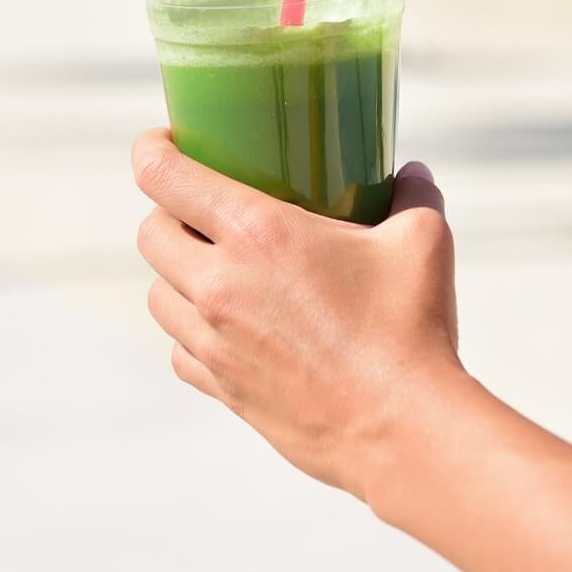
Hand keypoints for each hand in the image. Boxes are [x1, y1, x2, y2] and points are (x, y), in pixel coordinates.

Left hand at [131, 128, 462, 501]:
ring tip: (214, 269)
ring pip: (157, 294)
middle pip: (150, 233)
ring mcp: (215, 341)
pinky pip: (180, 351)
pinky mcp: (223, 387)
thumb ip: (411, 194)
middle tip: (202, 210)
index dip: (151, 149)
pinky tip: (227, 329)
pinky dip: (193, 334)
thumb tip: (411, 173)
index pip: (163, 175)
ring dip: (176, 276)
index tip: (163, 142)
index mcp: (257, 231)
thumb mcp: (422, 239)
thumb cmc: (410, 329)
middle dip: (168, 213)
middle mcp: (220, 283)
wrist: (403, 430)